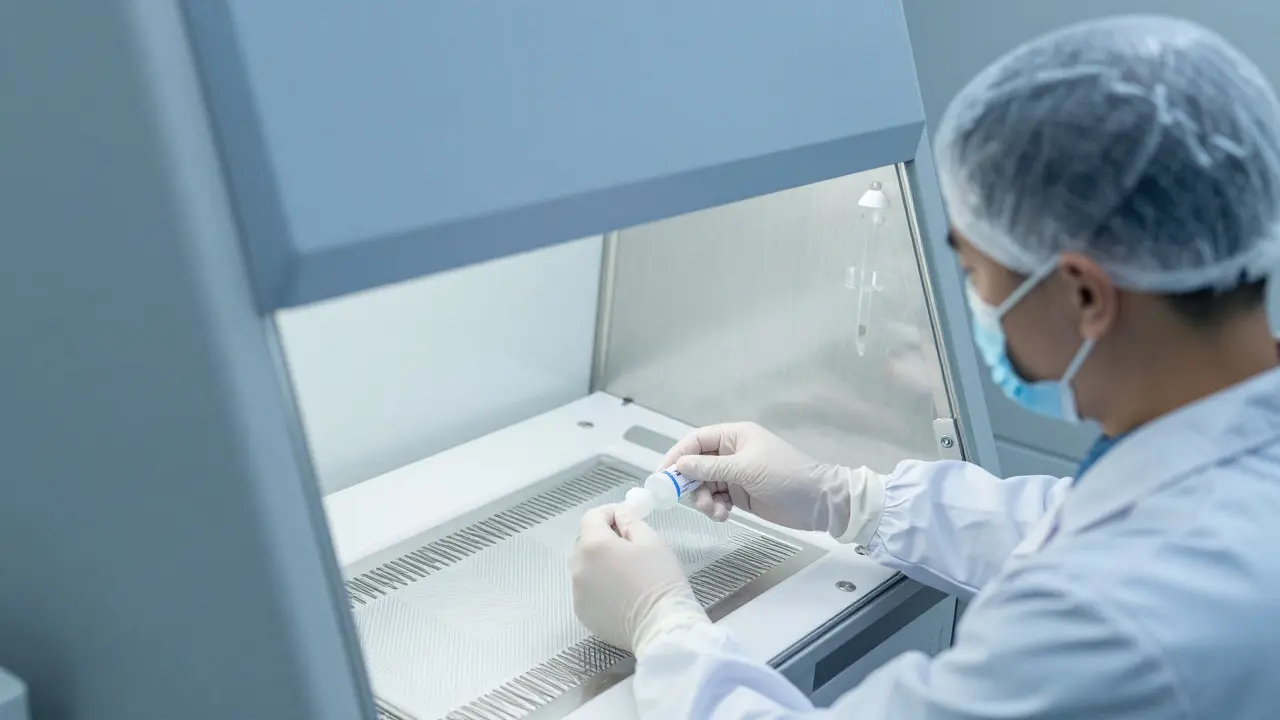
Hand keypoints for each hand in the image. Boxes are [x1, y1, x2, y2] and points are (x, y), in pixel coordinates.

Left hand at [571, 505, 707, 655]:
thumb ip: (630, 522)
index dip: (609, 512)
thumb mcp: (651, 541)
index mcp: (593, 546)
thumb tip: (620, 514)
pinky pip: (587, 589)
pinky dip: (598, 584)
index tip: (627, 517)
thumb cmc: (660, 579)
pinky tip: (619, 592)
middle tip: (629, 544)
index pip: (592, 517)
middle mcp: (578, 568)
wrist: (661, 626)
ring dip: (599, 562)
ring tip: (625, 571)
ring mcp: (577, 593)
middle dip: (604, 537)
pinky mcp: (582, 613)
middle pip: (585, 541)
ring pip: (585, 567)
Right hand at [662, 422, 878, 539]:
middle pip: (697, 465)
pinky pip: (717, 499)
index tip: (662, 475)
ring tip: (714, 511)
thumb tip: (680, 465)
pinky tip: (724, 516)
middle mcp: (732, 453)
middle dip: (690, 483)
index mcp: (735, 436)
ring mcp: (736, 474)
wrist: (818, 502)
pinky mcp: (741, 494)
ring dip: (704, 499)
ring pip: (705, 485)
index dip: (677, 455)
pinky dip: (715, 508)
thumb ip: (711, 468)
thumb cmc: (785, 476)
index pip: (696, 441)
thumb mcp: (746, 470)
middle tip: (688, 500)